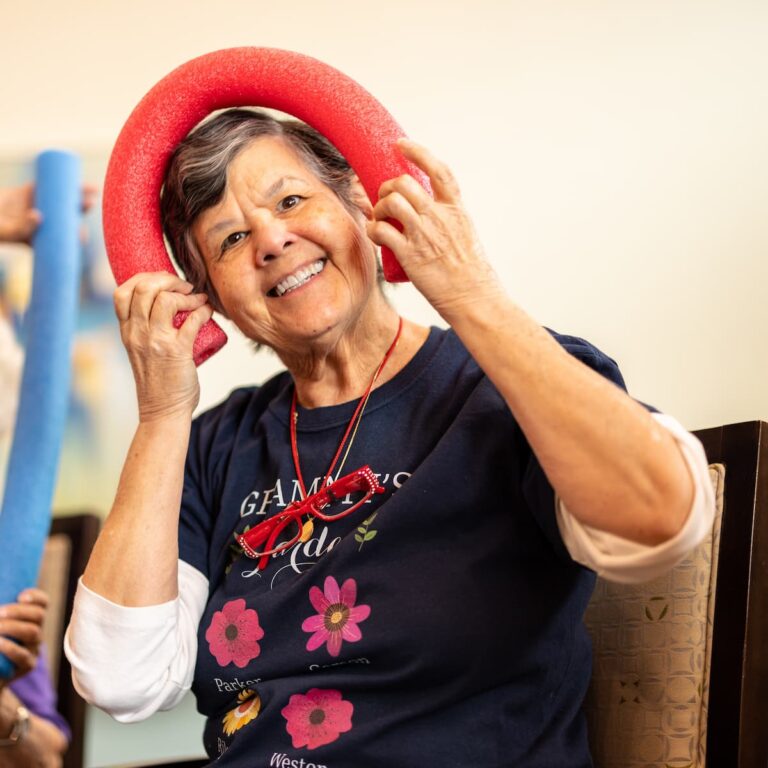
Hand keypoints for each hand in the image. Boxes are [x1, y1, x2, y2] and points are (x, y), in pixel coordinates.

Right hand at [0, 183, 98, 243]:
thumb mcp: (8, 231)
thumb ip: (23, 228)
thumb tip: (39, 216)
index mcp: (43, 238)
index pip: (65, 238)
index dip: (77, 235)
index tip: (83, 233)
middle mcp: (45, 223)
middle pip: (68, 216)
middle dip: (81, 210)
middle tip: (89, 204)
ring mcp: (39, 206)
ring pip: (63, 200)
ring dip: (77, 194)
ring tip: (91, 189)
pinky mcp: (31, 192)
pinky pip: (50, 185)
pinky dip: (61, 181)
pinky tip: (74, 176)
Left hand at [0, 588, 46, 687]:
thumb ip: (0, 615)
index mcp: (30, 619)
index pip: (43, 603)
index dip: (36, 597)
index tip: (21, 596)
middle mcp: (36, 631)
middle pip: (39, 615)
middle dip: (19, 611)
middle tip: (0, 612)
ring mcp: (33, 648)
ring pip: (34, 632)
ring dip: (13, 627)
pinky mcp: (28, 665)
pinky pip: (24, 655)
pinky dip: (11, 648)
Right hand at [114, 272, 212, 421]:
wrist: (163, 411)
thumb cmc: (158, 381)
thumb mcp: (141, 350)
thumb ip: (146, 329)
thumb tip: (168, 305)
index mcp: (127, 332)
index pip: (122, 292)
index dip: (143, 278)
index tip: (163, 281)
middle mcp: (137, 333)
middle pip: (144, 288)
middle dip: (167, 280)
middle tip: (184, 287)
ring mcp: (156, 341)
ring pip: (165, 300)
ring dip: (186, 294)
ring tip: (197, 299)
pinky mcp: (177, 351)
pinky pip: (191, 320)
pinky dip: (202, 310)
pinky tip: (207, 311)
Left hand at [366, 139, 502, 320]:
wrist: (474, 297)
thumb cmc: (471, 272)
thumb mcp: (466, 234)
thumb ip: (447, 218)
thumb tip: (428, 211)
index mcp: (456, 209)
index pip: (438, 170)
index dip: (418, 152)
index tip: (400, 145)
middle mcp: (439, 217)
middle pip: (405, 183)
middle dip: (388, 186)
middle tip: (384, 198)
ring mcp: (424, 235)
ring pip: (391, 201)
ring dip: (378, 207)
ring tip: (380, 218)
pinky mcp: (410, 255)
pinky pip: (381, 231)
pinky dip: (372, 229)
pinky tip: (375, 234)